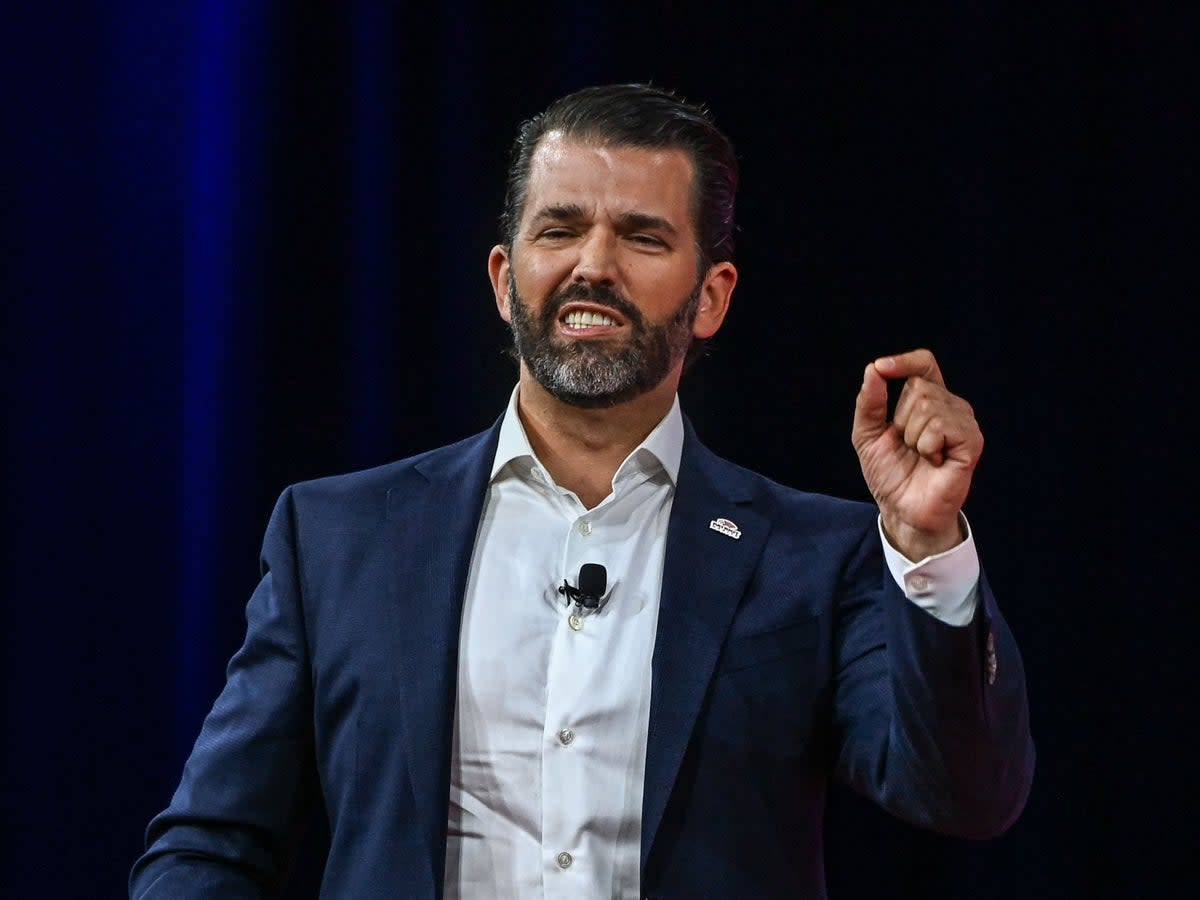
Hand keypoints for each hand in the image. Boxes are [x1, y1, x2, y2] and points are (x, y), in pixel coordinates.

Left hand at [851, 349, 982, 560]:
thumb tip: (874, 370)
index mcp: (928, 399)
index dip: (904, 361)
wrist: (902, 510)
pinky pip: (942, 426)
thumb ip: (869, 402)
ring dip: (912, 436)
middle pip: (919, 387)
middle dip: (900, 419)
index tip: (881, 368)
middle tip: (907, 445)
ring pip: (929, 406)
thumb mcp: (867, 434)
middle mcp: (950, 406)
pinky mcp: (972, 442)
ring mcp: (964, 423)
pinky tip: (934, 461)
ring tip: (921, 455)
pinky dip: (927, 446)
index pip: (924, 364)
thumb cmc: (890, 473)